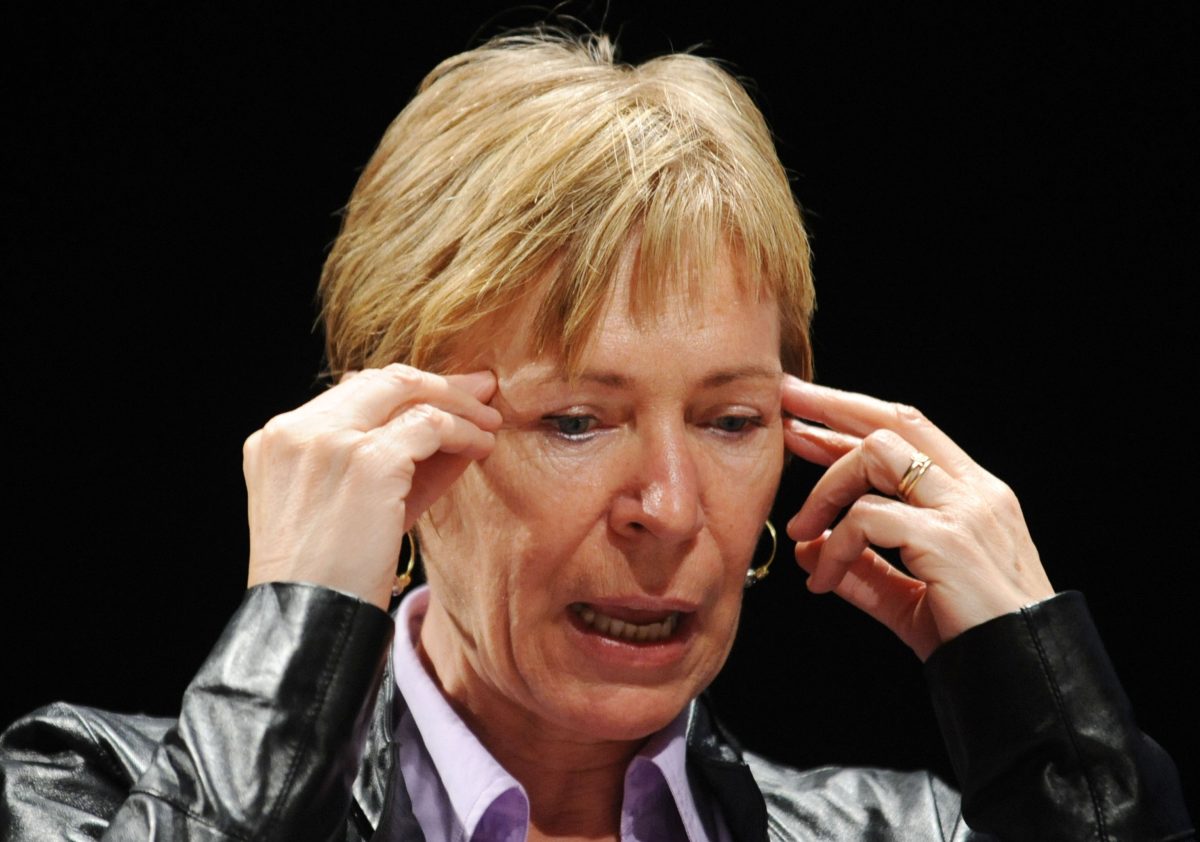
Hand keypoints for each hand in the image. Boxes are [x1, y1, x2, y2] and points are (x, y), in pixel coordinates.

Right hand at [242, 365, 500, 609]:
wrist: (312, 625)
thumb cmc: (332, 577)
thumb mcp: (350, 507)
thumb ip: (386, 462)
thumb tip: (450, 425)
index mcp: (277, 440)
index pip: (351, 393)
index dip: (405, 392)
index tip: (445, 396)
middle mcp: (295, 430)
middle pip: (379, 381)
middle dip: (438, 383)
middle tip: (481, 390)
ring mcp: (330, 440)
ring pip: (409, 393)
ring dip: (459, 406)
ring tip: (489, 424)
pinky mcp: (368, 460)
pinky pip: (431, 425)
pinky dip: (463, 431)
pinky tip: (482, 447)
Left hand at [782, 376, 1052, 659]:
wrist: (1023, 680)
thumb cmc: (974, 637)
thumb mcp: (911, 596)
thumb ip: (865, 569)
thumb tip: (808, 550)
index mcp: (973, 494)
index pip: (909, 430)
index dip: (854, 414)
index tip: (807, 412)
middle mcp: (974, 491)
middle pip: (893, 423)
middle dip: (833, 409)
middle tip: (787, 408)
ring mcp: (963, 511)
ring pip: (876, 454)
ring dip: (826, 488)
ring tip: (801, 528)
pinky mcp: (947, 541)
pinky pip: (867, 519)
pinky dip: (834, 546)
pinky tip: (821, 579)